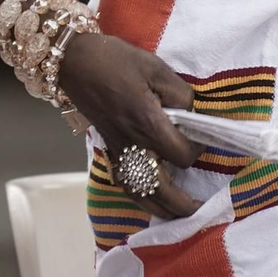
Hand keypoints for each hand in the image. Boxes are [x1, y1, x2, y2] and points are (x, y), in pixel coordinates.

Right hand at [57, 32, 203, 219]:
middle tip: (202, 210)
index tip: (203, 138)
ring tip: (179, 216)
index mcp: (148, 124)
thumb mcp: (156, 68)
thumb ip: (181, 94)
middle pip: (160, 190)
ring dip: (161, 209)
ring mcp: (118, 150)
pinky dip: (141, 198)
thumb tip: (193, 115)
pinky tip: (151, 199)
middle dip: (183, 205)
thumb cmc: (116, 61)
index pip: (182, 155)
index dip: (198, 151)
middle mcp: (133, 144)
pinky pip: (126, 184)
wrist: (74, 61)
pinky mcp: (108, 148)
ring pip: (140, 194)